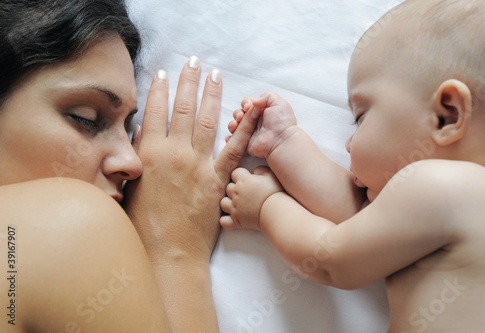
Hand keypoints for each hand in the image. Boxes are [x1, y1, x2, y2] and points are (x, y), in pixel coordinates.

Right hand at [123, 59, 257, 264]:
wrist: (168, 253)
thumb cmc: (141, 227)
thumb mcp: (126, 190)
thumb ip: (129, 162)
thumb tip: (133, 141)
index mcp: (147, 154)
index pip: (154, 111)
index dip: (159, 90)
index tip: (164, 73)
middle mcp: (173, 152)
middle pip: (181, 108)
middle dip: (188, 81)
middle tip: (194, 62)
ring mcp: (198, 163)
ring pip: (206, 120)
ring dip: (211, 94)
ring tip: (215, 74)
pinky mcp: (218, 178)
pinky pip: (234, 147)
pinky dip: (245, 126)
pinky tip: (252, 110)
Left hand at [220, 166, 283, 230]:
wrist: (277, 212)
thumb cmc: (276, 194)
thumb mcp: (271, 176)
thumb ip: (262, 170)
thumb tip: (256, 171)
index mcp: (244, 181)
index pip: (235, 173)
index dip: (240, 176)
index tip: (246, 179)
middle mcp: (237, 193)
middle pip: (228, 188)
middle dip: (234, 189)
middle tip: (244, 193)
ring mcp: (235, 207)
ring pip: (223, 203)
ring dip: (228, 203)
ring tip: (237, 205)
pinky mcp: (236, 220)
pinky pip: (223, 221)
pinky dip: (226, 220)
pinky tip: (232, 218)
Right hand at [227, 92, 296, 157]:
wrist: (281, 140)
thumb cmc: (282, 122)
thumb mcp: (279, 102)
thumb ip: (266, 96)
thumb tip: (253, 101)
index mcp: (262, 111)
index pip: (248, 104)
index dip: (245, 103)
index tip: (248, 107)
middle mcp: (255, 121)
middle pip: (239, 113)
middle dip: (237, 113)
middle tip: (241, 116)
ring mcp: (249, 132)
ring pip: (235, 124)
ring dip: (233, 122)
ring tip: (236, 124)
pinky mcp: (245, 142)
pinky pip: (234, 138)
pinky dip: (231, 135)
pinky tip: (233, 132)